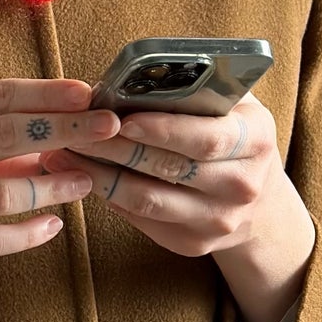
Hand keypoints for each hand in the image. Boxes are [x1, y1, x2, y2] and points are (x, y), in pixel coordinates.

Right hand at [0, 76, 122, 265]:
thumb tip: (52, 130)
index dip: (48, 92)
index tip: (89, 92)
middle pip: (9, 136)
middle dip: (66, 129)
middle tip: (109, 128)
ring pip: (4, 195)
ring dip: (53, 188)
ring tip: (86, 181)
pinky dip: (27, 235)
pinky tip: (53, 225)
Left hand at [37, 92, 316, 321]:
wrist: (260, 201)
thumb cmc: (231, 134)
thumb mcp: (230, 103)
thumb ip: (193, 87)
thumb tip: (128, 77)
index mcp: (255, 139)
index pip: (205, 137)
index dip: (161, 128)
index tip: (120, 118)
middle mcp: (242, 185)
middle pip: (168, 168)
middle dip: (114, 148)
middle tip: (71, 130)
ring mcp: (219, 220)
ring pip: (147, 199)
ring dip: (99, 175)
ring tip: (61, 153)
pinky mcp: (194, 243)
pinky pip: (142, 219)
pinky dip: (108, 195)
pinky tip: (80, 175)